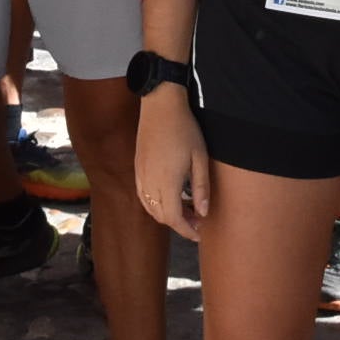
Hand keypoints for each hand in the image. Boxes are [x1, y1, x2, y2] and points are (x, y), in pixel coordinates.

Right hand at [131, 87, 209, 242]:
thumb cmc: (184, 130)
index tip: (199, 233)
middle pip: (162, 217)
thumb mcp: (200, 158)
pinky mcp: (137, 169)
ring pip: (151, 208)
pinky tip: (170, 196)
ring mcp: (141, 176)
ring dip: (167, 214)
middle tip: (198, 219)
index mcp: (167, 182)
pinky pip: (144, 196)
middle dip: (180, 224)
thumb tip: (203, 213)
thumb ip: (201, 187)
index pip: (174, 219)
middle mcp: (150, 183)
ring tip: (187, 208)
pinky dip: (156, 204)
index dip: (187, 230)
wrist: (160, 106)